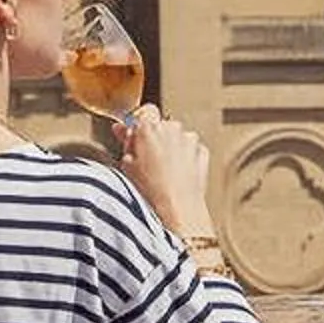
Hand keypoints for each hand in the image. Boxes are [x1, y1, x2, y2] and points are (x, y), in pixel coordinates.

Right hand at [117, 104, 215, 243]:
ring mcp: (190, 139)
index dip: (139, 123)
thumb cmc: (150, 191)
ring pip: (177, 137)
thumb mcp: (127, 165)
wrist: (178, 211)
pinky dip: (185, 158)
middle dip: (155, 137)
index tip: (136, 136)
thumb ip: (125, 141)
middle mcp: (172, 127)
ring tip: (163, 172)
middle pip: (161, 125)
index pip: (144, 111)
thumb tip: (121, 128)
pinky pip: (190, 149)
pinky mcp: (202, 152)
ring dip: (171, 147)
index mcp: (150, 127)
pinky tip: (177, 175)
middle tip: (146, 160)